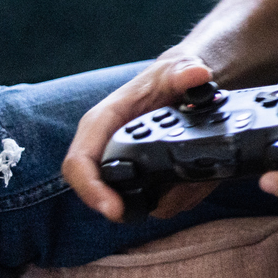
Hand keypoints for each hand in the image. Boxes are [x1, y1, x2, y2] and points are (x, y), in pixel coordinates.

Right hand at [64, 56, 225, 221]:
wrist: (185, 84)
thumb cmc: (169, 78)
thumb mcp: (177, 69)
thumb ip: (184, 71)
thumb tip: (198, 74)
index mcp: (102, 123)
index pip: (79, 162)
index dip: (91, 188)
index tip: (113, 208)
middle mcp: (105, 148)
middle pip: (98, 192)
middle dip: (127, 206)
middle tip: (157, 207)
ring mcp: (123, 165)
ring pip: (131, 200)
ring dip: (162, 200)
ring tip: (192, 185)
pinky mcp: (143, 177)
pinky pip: (154, 197)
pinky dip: (178, 195)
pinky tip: (198, 183)